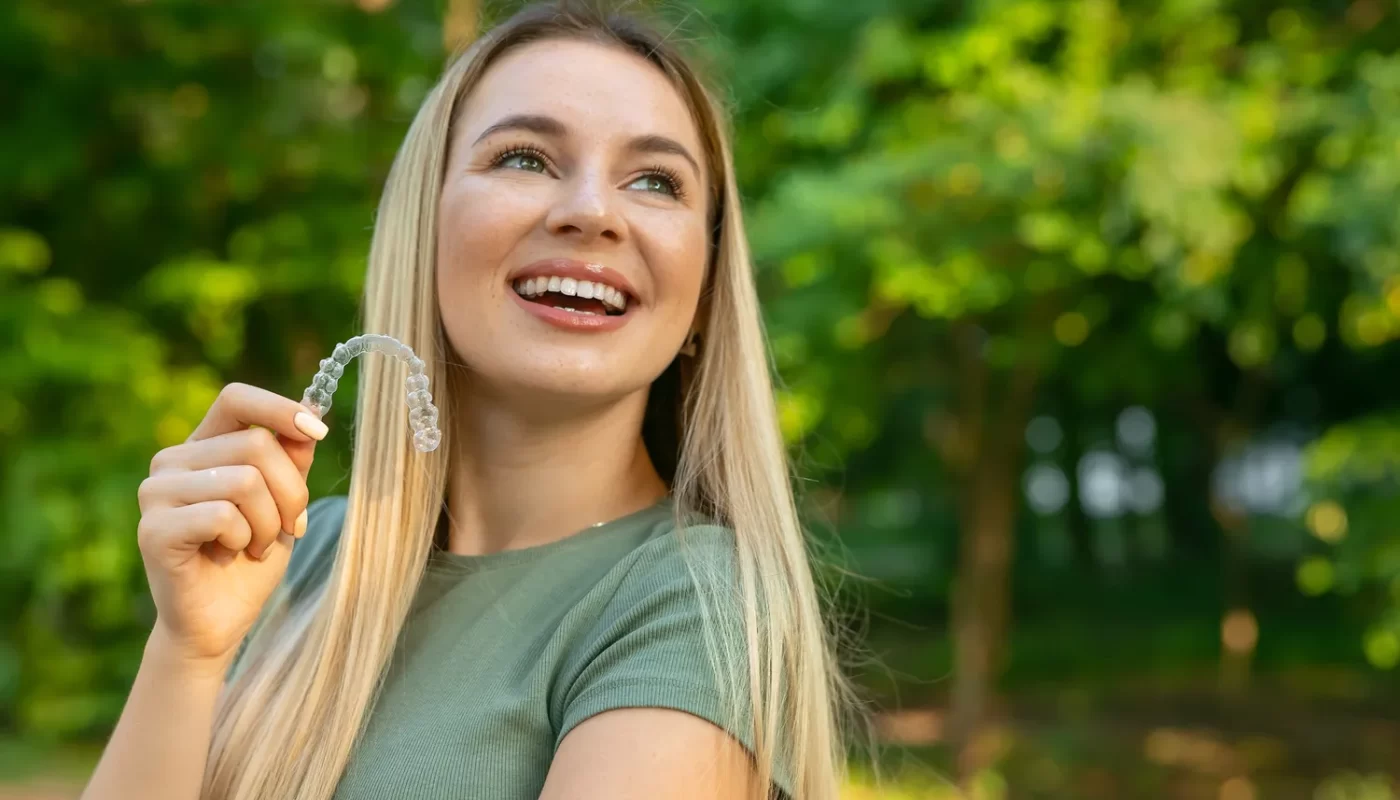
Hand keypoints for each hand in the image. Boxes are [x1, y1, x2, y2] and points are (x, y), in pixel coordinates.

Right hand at [135, 383, 327, 666]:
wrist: (219, 621)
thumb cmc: (251, 557)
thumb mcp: (283, 501)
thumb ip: (291, 459)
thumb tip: (312, 414)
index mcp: (202, 446)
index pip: (236, 398)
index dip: (281, 409)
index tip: (318, 432)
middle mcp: (171, 461)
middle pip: (256, 444)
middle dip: (291, 492)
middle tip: (289, 527)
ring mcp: (156, 493)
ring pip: (245, 480)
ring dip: (269, 522)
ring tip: (255, 546)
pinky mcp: (153, 529)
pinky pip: (223, 515)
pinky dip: (244, 540)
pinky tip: (230, 556)